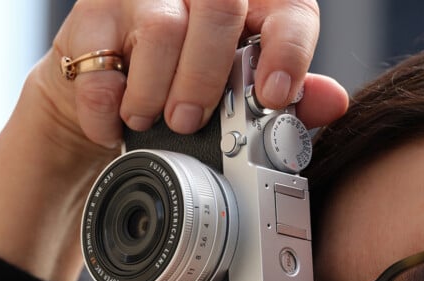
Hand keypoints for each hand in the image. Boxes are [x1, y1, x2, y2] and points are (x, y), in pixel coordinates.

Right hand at [0, 0, 347, 280]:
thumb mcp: (243, 95)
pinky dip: (109, 108)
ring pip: (161, 29)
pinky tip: (116, 125)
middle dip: (209, 76)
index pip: (288, 7)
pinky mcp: (91, 16)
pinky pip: (102, 63)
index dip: (287, 51)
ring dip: (156, 91)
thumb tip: (332, 101)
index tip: (275, 97)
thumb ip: (289, 97)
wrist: (111, 91)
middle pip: (220, 8)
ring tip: (150, 121)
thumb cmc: (186, 86)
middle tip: (191, 121)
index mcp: (251, 2)